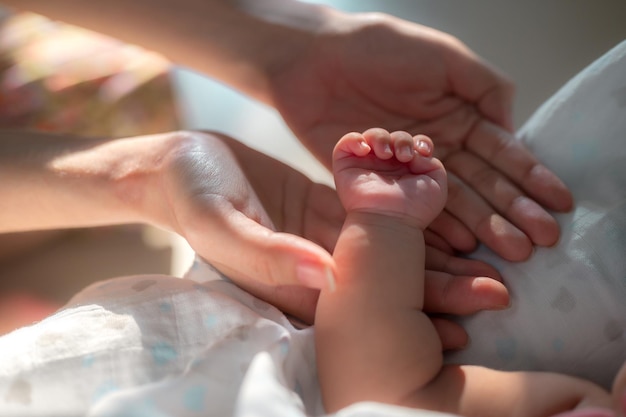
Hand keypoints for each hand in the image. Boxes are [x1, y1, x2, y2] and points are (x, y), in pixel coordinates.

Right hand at [155, 131, 507, 341]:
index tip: (462, 324)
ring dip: (435, 257)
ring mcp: (319, 240)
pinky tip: (446, 217)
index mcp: (289, 283)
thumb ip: (268, 253)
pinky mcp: (323, 211)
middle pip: (386, 286)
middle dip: (439, 290)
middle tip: (497, 292)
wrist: (176, 166)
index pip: (362, 310)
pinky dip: (409, 219)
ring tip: (487, 261)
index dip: (411, 316)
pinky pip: (373, 219)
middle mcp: (311, 270)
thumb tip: (324, 275)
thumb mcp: (221, 223)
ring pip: (388, 254)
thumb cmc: (189, 195)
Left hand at [267, 11, 572, 260]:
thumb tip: (513, 128)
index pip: (502, 152)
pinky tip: (462, 247)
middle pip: (482, 184)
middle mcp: (439, 147)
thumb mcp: (445, 59)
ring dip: (483, 226)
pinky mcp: (377, 182)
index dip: (531, 178)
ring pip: (452, 202)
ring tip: (510, 250)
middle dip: (513, 211)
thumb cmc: (381, 49)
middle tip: (539, 240)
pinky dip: (436, 228)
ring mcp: (408, 169)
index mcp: (459, 117)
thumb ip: (484, 89)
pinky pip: (410, 208)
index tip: (558, 203)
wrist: (313, 61)